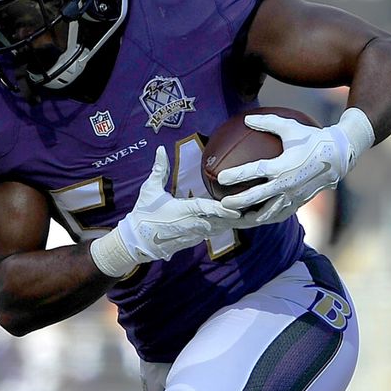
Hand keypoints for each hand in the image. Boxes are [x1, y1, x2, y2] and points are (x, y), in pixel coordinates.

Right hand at [90, 147, 239, 278]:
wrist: (136, 240)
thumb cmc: (143, 213)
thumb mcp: (150, 189)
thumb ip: (159, 169)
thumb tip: (160, 149)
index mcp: (182, 211)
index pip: (206, 209)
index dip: (222, 210)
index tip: (236, 209)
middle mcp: (191, 224)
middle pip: (219, 222)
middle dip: (236, 217)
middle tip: (254, 211)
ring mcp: (193, 235)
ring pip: (218, 229)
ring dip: (232, 223)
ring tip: (250, 216)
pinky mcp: (193, 241)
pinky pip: (212, 234)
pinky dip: (223, 228)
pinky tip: (234, 222)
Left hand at [218, 108, 374, 224]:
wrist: (338, 156)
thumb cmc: (312, 138)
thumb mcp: (290, 127)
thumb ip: (268, 122)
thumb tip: (246, 119)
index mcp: (282, 165)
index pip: (254, 172)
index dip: (236, 175)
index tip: (221, 178)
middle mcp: (286, 183)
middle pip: (256, 197)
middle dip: (238, 202)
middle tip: (222, 203)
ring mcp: (293, 196)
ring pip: (268, 212)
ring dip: (251, 216)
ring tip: (236, 218)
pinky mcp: (299, 202)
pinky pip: (279, 214)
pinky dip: (267, 218)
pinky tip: (256, 219)